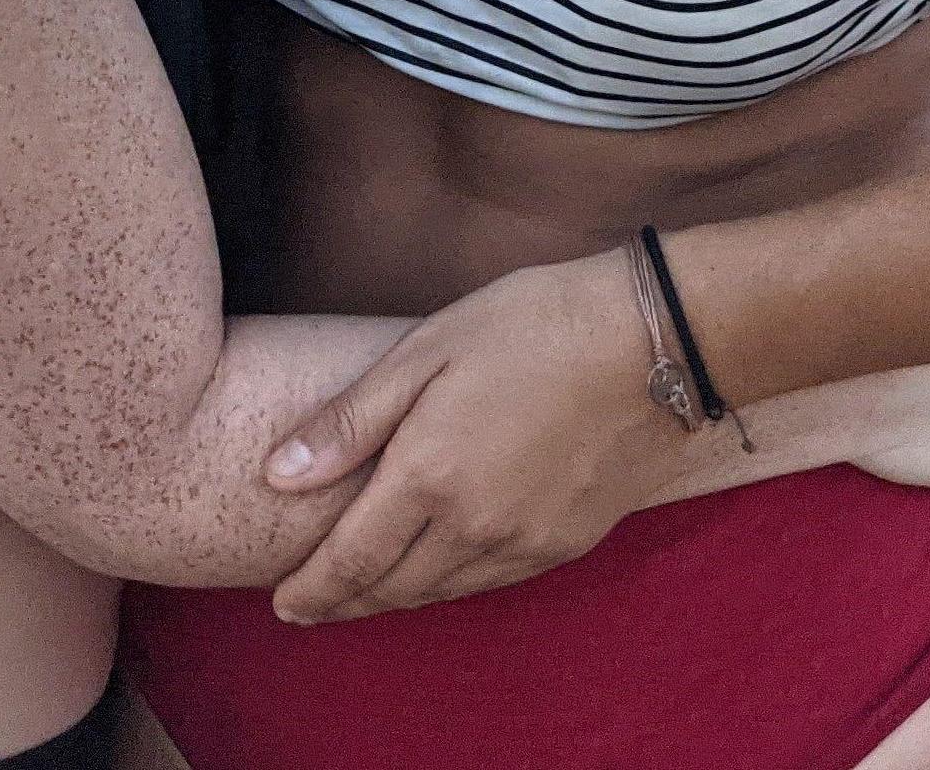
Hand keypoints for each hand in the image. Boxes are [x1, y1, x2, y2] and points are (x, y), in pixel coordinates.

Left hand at [261, 256, 683, 626]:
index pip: (351, 558)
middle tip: (310, 604)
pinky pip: (490, 582)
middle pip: (392, 588)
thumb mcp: (427, 350)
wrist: (651, 342)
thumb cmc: (531, 324)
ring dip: (395, 598)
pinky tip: (440, 569)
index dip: (312, 588)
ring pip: (441, 593)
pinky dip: (450, 585)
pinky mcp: (565, 544)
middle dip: (344, 602)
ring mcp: (523, 541)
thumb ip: (351, 419)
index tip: (282, 604)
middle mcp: (471, 525)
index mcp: (427, 474)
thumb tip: (278, 475)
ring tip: (365, 591)